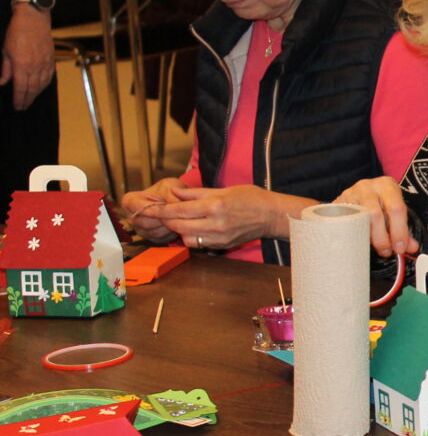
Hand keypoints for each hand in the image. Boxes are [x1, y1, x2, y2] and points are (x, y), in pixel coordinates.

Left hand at [1, 8, 53, 109]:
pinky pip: (49, 76)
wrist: (33, 19)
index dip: (19, 99)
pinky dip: (45, 84)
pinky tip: (41, 86)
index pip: (21, 88)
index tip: (17, 106)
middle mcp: (35, 66)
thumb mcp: (5, 50)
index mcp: (22, 65)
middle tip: (23, 106)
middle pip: (32, 89)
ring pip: (42, 84)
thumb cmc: (17, 31)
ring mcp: (45, 63)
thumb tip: (3, 82)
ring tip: (31, 99)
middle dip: (27, 99)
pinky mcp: (51, 58)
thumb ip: (5, 68)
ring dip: (36, 93)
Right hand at [120, 176, 188, 243]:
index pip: (139, 208)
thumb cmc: (167, 190)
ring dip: (170, 226)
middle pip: (147, 223)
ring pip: (155, 233)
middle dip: (165, 218)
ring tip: (180, 217)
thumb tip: (176, 204)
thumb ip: (170, 193)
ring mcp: (140, 230)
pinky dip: (172, 232)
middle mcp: (131, 217)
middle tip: (179, 212)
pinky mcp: (151, 239)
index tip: (169, 204)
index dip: (156, 208)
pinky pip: (162, 239)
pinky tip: (178, 224)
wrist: (173, 199)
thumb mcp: (169, 185)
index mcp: (129, 201)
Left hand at [136, 183, 297, 250]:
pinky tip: (193, 228)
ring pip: (186, 237)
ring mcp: (219, 237)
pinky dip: (191, 236)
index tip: (147, 207)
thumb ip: (196, 194)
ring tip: (178, 220)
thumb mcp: (223, 190)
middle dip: (165, 220)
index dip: (160, 209)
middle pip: (178, 226)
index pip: (178, 210)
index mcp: (215, 206)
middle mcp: (215, 223)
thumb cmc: (251, 198)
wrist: (272, 215)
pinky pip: (199, 243)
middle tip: (157, 214)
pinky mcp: (222, 245)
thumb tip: (175, 193)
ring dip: (178, 230)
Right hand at [335, 177, 417, 257]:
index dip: (399, 231)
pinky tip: (360, 242)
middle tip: (386, 251)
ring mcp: (350, 194)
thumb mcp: (394, 211)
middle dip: (382, 238)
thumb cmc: (380, 203)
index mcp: (387, 186)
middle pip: (375, 215)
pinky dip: (354, 235)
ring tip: (375, 249)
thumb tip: (411, 248)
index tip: (400, 248)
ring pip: (359, 219)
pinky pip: (346, 223)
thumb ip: (403, 229)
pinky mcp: (338, 204)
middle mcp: (368, 187)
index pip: (396, 208)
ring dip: (369, 238)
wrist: (356, 194)